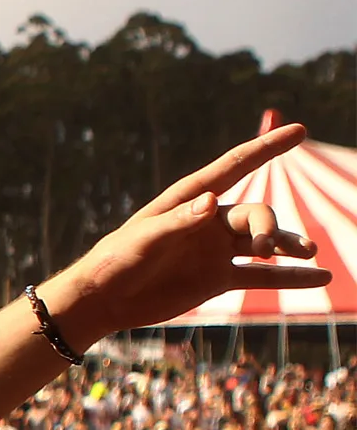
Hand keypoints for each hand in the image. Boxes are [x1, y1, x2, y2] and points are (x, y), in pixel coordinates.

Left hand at [49, 123, 328, 340]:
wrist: (106, 299)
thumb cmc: (117, 260)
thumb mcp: (144, 239)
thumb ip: (178, 221)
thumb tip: (213, 201)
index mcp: (190, 200)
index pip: (235, 166)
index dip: (267, 148)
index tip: (300, 130)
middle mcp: (209, 221)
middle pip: (256, 214)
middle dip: (268, 226)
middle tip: (263, 249)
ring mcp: (217, 250)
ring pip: (266, 242)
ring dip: (289, 246)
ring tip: (307, 253)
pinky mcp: (219, 278)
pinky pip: (264, 277)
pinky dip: (292, 277)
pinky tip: (322, 277)